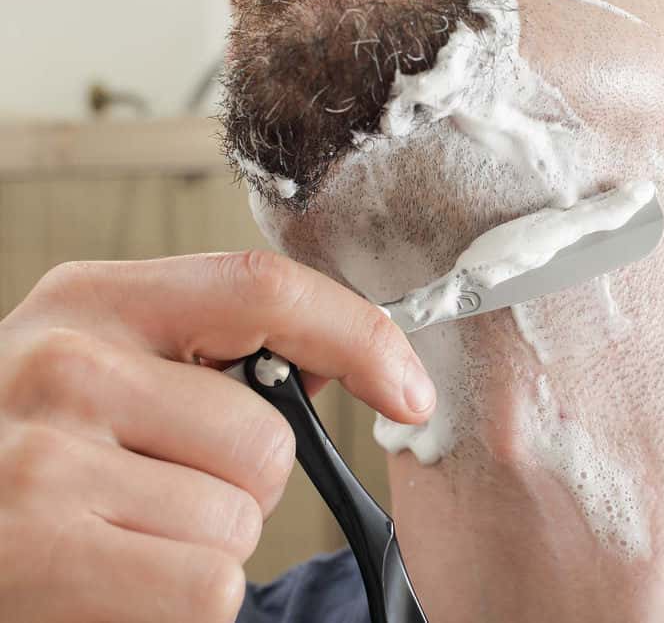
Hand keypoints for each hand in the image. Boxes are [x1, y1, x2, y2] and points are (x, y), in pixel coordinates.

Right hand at [0, 252, 434, 622]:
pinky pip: (207, 587)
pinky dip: (180, 602)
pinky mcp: (41, 553)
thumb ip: (205, 350)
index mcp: (91, 301)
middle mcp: (64, 364)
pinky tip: (112, 579)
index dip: (360, 335)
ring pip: (241, 519)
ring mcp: (45, 460)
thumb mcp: (99, 367)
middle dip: (243, 485)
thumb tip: (338, 358)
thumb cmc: (25, 449)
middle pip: (267, 439)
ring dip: (205, 543)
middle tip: (159, 488)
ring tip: (122, 531)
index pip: (263, 286)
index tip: (409, 389)